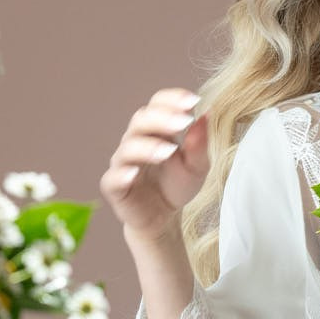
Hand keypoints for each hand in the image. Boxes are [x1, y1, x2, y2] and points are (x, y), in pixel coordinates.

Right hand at [100, 89, 209, 244]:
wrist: (162, 218)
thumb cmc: (176, 186)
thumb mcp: (197, 166)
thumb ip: (199, 143)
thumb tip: (206, 114)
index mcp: (156, 130)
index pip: (157, 104)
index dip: (172, 99)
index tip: (193, 102)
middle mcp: (136, 140)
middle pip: (141, 120)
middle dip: (162, 118)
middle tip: (183, 122)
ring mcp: (123, 163)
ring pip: (128, 147)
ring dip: (148, 146)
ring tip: (169, 151)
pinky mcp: (114, 186)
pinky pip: (113, 177)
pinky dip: (122, 174)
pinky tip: (134, 173)